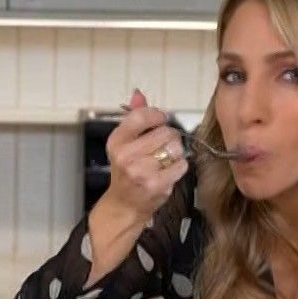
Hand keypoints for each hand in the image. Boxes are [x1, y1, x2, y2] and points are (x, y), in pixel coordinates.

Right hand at [102, 89, 190, 221]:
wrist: (124, 204)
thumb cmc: (127, 170)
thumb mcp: (125, 143)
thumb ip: (134, 117)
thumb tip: (138, 93)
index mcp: (116, 141)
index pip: (141, 115)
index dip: (157, 115)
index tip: (160, 120)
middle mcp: (126, 155)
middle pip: (165, 132)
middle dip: (169, 137)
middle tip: (163, 146)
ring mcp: (141, 171)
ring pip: (175, 148)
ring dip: (175, 153)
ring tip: (165, 160)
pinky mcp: (156, 184)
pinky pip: (181, 165)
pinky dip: (179, 167)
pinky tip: (169, 172)